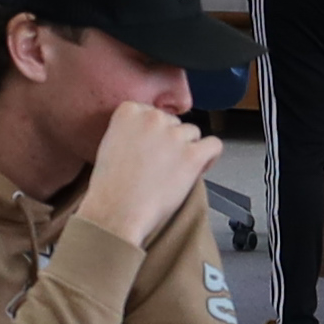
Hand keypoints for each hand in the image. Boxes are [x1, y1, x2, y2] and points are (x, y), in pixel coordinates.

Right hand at [77, 95, 223, 245]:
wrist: (117, 211)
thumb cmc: (110, 187)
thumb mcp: (110, 144)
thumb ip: (130, 131)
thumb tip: (149, 135)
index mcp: (129, 112)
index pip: (153, 112)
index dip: (156, 132)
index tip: (152, 147)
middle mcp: (153, 118)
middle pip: (174, 123)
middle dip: (171, 141)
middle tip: (162, 164)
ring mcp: (174, 135)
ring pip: (193, 133)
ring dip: (188, 149)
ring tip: (176, 171)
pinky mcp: (192, 155)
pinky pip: (214, 145)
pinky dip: (210, 156)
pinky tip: (200, 167)